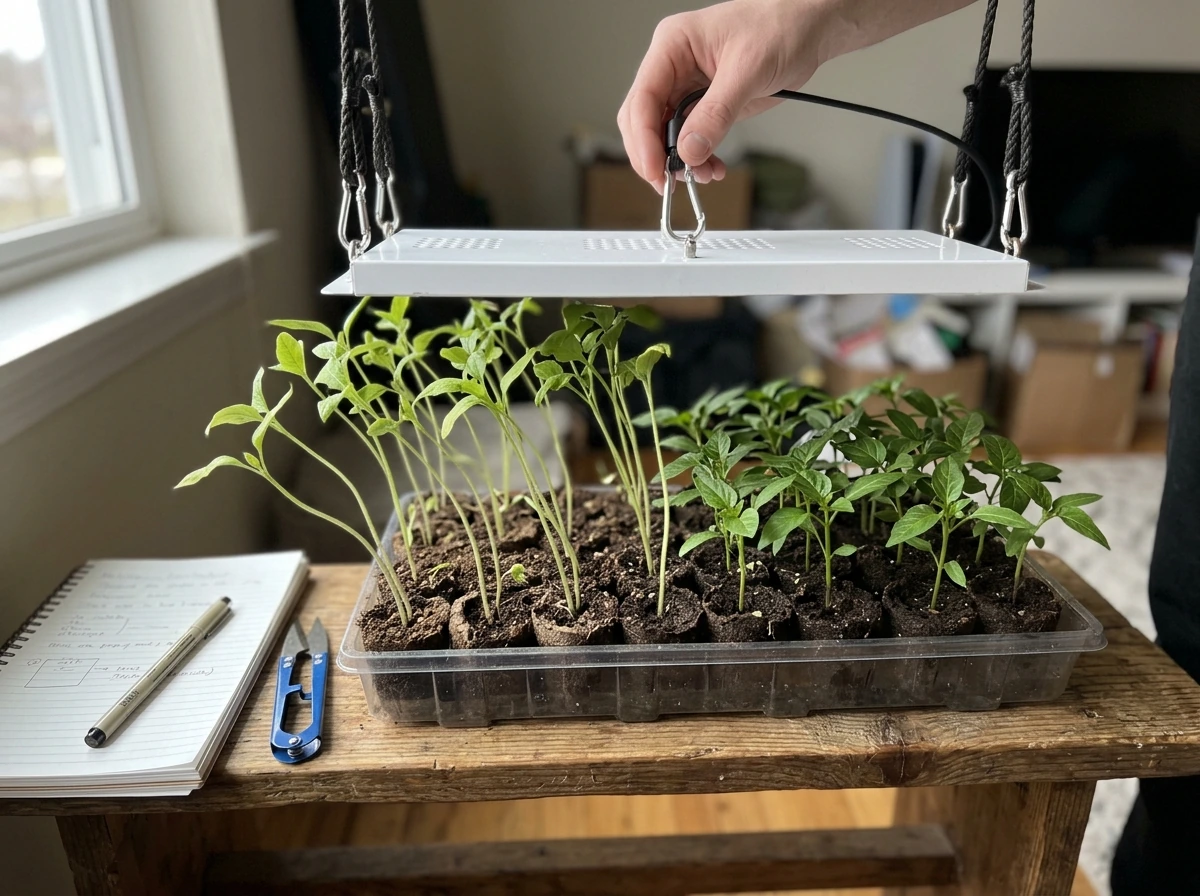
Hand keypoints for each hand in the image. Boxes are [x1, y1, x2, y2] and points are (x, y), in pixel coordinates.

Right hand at [618, 0, 976, 192]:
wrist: (809, 29)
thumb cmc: (781, 27)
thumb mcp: (748, 71)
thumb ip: (716, 114)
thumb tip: (689, 151)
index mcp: (673, 46)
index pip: (643, 99)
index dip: (644, 140)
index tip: (656, 170)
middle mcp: (673, 66)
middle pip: (643, 120)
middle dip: (655, 155)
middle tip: (671, 183)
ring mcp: (686, 86)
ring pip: (663, 134)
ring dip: (677, 161)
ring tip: (702, 175)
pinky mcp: (703, 103)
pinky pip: (687, 138)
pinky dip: (695, 158)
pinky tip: (711, 167)